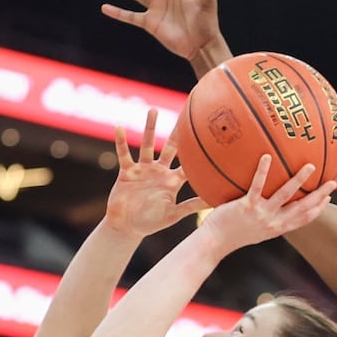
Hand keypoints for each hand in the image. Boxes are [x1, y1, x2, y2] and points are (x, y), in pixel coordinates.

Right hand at [104, 110, 207, 237]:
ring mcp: (143, 169)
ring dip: (150, 129)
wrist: (127, 226)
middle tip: (186, 114)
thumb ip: (192, 206)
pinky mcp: (127, 171)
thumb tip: (216, 203)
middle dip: (177, 133)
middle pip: (170, 148)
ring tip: (153, 111)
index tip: (209, 137)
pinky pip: (124, 154)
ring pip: (147, 145)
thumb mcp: (174, 214)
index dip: (198, 153)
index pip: (189, 164)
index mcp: (173, 181)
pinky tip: (119, 127)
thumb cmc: (152, 222)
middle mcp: (160, 171)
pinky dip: (121, 142)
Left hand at [198, 156, 336, 255]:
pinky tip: (267, 157)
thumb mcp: (253, 230)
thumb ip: (264, 218)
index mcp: (277, 228)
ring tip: (310, 166)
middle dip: (320, 195)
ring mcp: (261, 214)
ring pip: (286, 195)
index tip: (328, 199)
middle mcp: (273, 222)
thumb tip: (267, 205)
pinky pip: (257, 186)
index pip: (304, 219)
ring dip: (299, 180)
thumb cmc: (231, 234)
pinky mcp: (247, 206)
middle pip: (303, 208)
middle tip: (333, 182)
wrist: (214, 242)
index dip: (318, 209)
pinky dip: (263, 172)